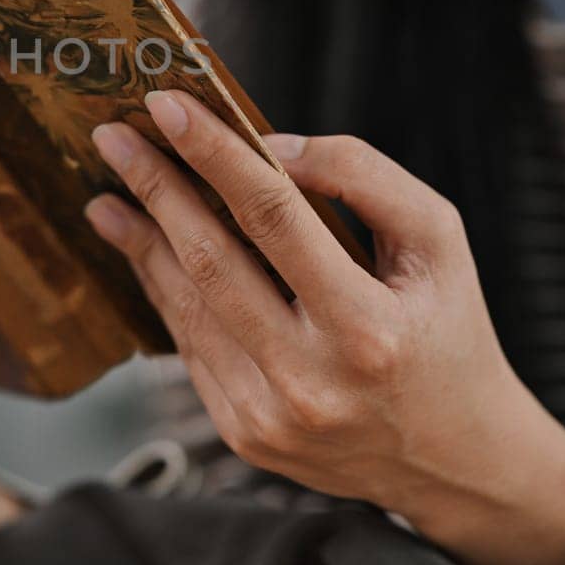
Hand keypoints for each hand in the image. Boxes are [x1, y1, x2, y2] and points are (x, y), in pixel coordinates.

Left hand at [83, 91, 564, 564]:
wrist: (455, 458)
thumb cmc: (447, 330)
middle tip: (112, 137)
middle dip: (154, 188)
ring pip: (186, 305)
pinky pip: (189, 344)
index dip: (214, 154)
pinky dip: (163, 288)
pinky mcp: (244, 435)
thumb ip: (363, 177)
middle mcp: (312, 380)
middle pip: (210, 260)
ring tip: (109, 192)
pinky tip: (144, 248)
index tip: (165, 105)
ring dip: (140, 240)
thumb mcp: (437, 242)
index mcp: (368, 329)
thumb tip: (269, 146)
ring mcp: (270, 416)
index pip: (273, 217)